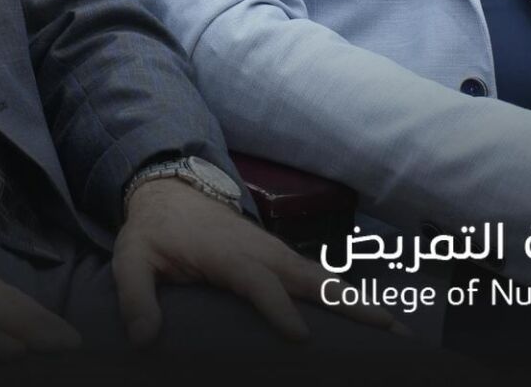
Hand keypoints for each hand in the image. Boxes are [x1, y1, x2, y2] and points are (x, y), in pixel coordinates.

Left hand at [114, 179, 396, 343]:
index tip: (300, 337)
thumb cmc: (154, 231)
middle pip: (311, 280)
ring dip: (361, 302)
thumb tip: (144, 339)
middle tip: (388, 330)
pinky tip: (374, 317)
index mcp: (228, 254)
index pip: (258, 283)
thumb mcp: (132, 259)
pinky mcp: (284, 258)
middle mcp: (263, 252)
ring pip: (325, 279)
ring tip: (398, 330)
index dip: (277, 308)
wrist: (170, 190)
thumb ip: (135, 297)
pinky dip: (350, 295)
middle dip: (348, 304)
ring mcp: (278, 253)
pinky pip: (321, 278)